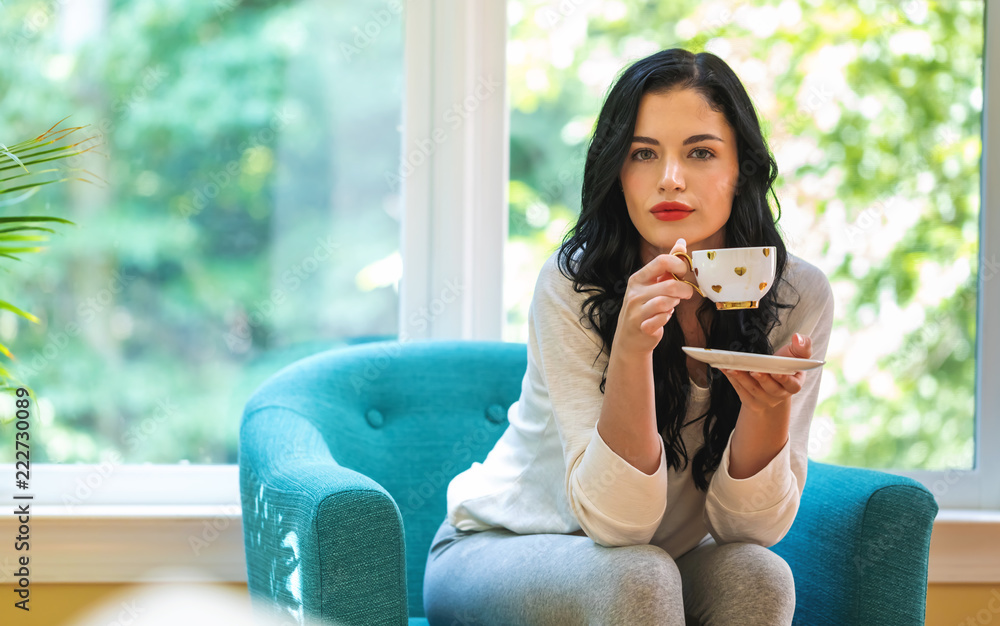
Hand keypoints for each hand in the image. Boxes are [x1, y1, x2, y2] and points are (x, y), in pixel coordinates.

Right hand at [613, 238, 694, 355]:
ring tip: (673, 305)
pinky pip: (662, 319)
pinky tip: (664, 317)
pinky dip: (667, 318)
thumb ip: (667, 264)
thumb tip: (681, 242)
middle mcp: (635, 292)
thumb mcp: (652, 284)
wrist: (629, 339)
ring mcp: (637, 310)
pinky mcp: (642, 327)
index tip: (683, 274)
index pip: (662, 261)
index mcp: (638, 278)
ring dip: (675, 303)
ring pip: (666, 302)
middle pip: (669, 284)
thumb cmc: (645, 308)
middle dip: (684, 289)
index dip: (679, 265)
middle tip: (685, 294)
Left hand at [720, 333, 812, 414]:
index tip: (776, 372)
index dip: (784, 379)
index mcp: (794, 385)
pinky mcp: (750, 400)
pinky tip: (724, 368)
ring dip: (742, 379)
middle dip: (762, 379)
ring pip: (753, 390)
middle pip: (771, 389)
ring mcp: (764, 400)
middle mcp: (780, 395)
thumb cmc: (786, 364)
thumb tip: (798, 337)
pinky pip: (740, 390)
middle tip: (753, 370)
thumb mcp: (797, 355)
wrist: (774, 381)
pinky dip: (732, 379)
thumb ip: (803, 346)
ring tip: (732, 367)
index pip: (792, 385)